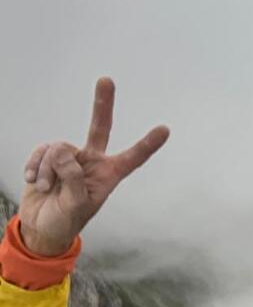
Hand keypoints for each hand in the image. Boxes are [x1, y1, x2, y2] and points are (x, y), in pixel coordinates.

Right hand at [19, 77, 168, 256]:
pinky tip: (33, 180)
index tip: (165, 129)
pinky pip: (42, 151)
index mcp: (108, 176)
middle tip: (106, 80)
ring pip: (59, 149)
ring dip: (48, 171)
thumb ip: (74, 180)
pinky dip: (35, 166)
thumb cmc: (65, 221)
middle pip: (99, 127)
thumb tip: (64, 153)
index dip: (147, 144)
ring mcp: (70, 157)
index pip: (132, 158)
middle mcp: (92, 162)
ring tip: (47, 189)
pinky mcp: (49, 156)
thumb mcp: (75, 207)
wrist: (41, 226)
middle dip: (102, 103)